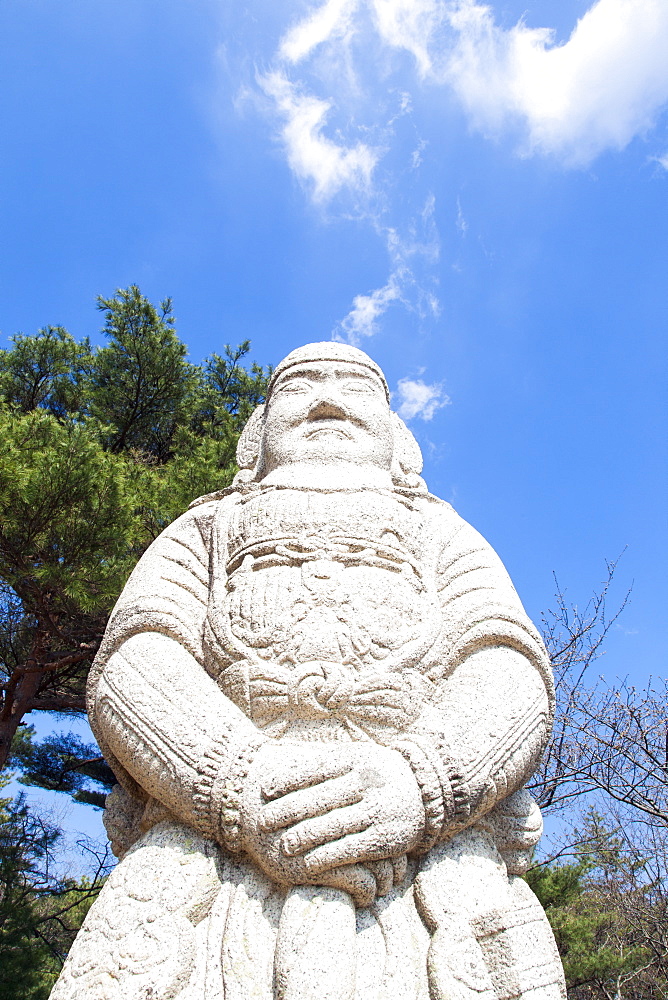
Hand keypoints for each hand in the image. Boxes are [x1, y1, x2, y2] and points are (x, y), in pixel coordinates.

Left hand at [240, 741, 423, 903]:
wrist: (427, 790)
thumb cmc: (380, 773)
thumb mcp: (359, 757)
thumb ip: (328, 761)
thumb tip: (285, 761)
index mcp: (357, 760)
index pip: (316, 769)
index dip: (288, 780)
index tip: (264, 790)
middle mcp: (367, 783)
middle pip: (320, 798)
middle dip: (288, 811)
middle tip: (262, 822)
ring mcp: (377, 810)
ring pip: (334, 826)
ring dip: (305, 837)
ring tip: (283, 845)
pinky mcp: (385, 838)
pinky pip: (351, 849)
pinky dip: (328, 857)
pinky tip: (309, 864)